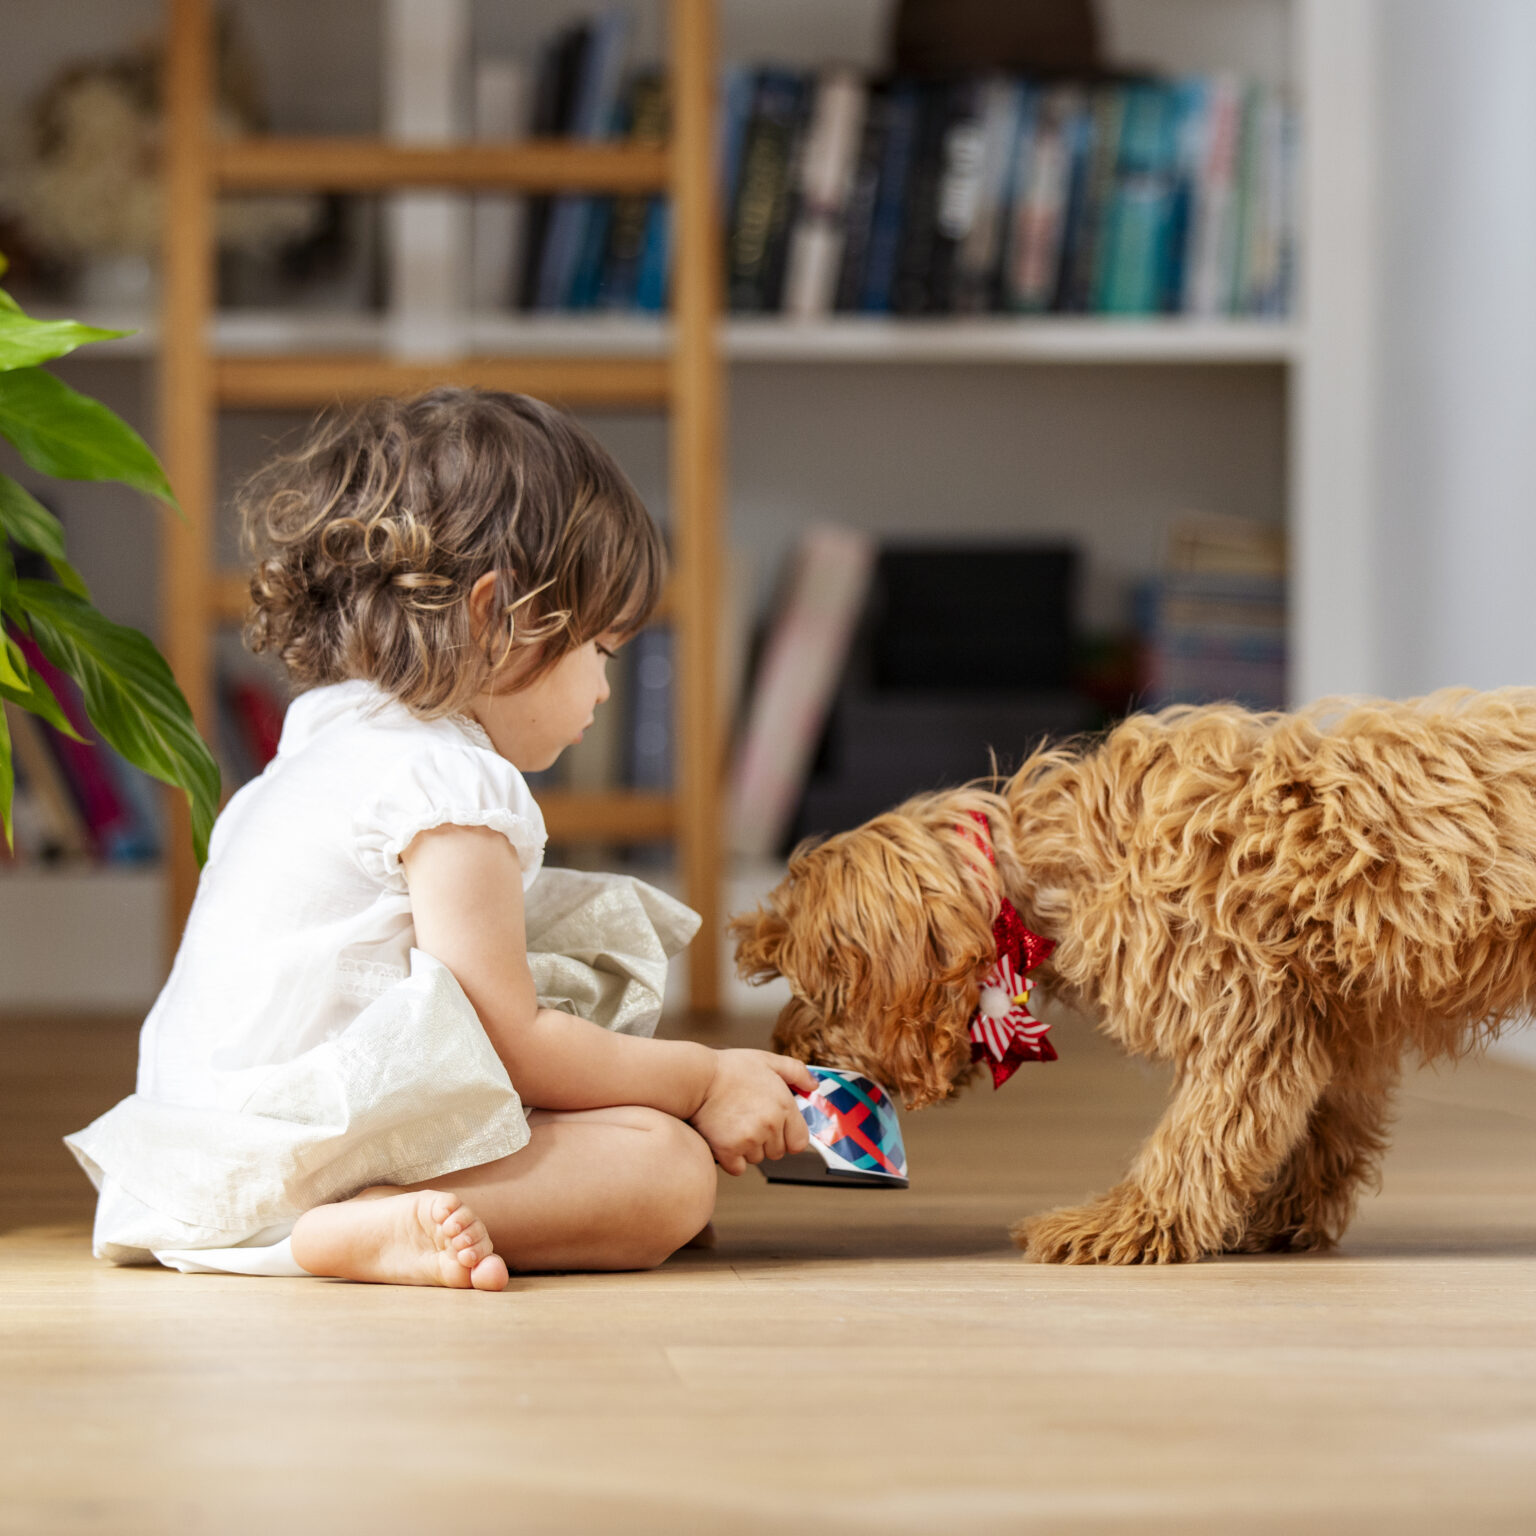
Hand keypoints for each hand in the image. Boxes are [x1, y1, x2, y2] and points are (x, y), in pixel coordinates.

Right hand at [690, 1049, 815, 1175]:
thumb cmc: (729, 1069)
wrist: (696, 1077)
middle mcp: (770, 1125)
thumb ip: (796, 1072)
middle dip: (766, 1141)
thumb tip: (813, 1087)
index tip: (776, 1128)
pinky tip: (724, 1137)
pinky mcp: (728, 1150)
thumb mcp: (768, 1060)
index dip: (788, 1136)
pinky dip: (731, 1158)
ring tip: (734, 1124)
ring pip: (756, 1159)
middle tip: (748, 1119)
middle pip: (777, 1152)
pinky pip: (738, 1168)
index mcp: (783, 1106)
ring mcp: (749, 1139)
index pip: (799, 1142)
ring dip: (747, 1148)